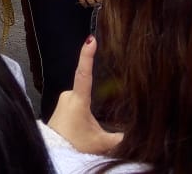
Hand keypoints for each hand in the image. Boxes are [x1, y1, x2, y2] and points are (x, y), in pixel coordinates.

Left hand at [47, 37, 122, 153]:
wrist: (53, 152)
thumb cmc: (73, 145)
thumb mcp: (101, 143)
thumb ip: (120, 137)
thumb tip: (138, 133)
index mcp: (78, 100)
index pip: (84, 73)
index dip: (87, 55)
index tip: (90, 39)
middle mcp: (68, 96)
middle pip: (89, 92)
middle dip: (95, 106)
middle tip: (90, 128)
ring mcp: (63, 100)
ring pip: (83, 100)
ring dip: (88, 113)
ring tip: (83, 132)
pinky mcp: (61, 106)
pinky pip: (76, 104)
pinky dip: (82, 114)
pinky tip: (80, 129)